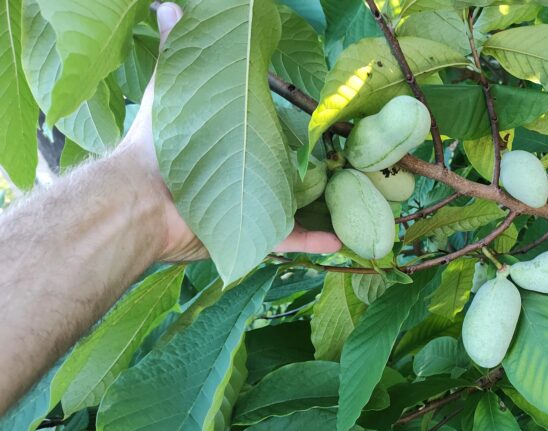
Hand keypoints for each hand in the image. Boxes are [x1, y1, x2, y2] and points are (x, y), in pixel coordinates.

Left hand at [121, 2, 340, 261]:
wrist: (142, 199)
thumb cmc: (156, 142)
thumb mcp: (172, 88)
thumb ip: (175, 50)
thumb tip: (169, 6)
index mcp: (228, 141)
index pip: (263, 131)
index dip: (285, 125)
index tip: (313, 114)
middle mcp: (242, 174)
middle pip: (285, 169)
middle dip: (314, 167)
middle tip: (346, 157)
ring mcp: (251, 206)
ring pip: (295, 204)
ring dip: (322, 205)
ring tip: (356, 196)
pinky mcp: (254, 232)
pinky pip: (292, 238)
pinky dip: (316, 240)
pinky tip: (342, 240)